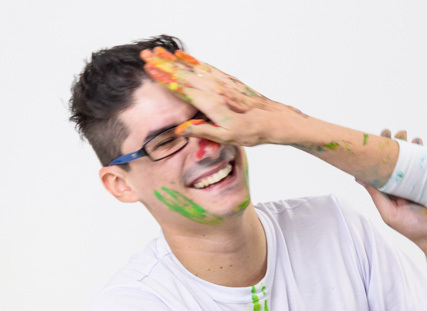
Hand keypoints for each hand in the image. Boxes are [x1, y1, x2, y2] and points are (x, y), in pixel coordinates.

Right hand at [140, 47, 306, 145]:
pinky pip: (207, 68)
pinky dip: (193, 61)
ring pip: (194, 68)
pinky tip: (184, 56)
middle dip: (163, 64)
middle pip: (184, 74)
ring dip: (175, 59)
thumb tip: (179, 131)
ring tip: (159, 51)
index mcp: (211, 103)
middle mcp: (215, 89)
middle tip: (145, 55)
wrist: (274, 120)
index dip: (164, 77)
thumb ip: (201, 131)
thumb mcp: (224, 136)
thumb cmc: (251, 131)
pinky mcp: (229, 80)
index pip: (182, 87)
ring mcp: (222, 82)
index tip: (149, 69)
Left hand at [359, 128, 426, 248]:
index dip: (380, 154)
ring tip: (408, 136)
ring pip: (415, 160)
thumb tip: (359, 176)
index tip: (377, 140)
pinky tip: (420, 144)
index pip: (384, 169)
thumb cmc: (416, 230)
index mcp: (395, 193)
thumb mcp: (390, 214)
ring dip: (411, 146)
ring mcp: (423, 182)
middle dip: (396, 145)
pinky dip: (425, 152)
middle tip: (394, 133)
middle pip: (399, 161)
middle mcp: (408, 186)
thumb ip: (376, 195)